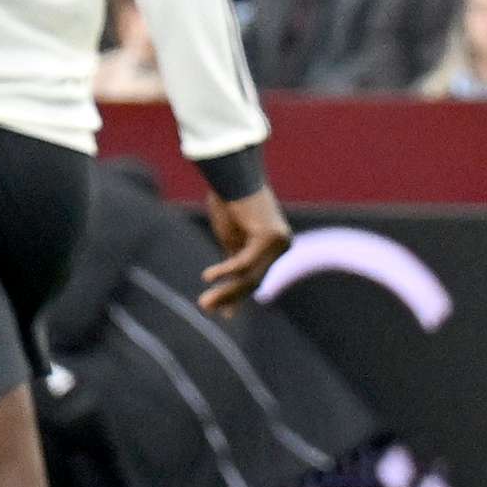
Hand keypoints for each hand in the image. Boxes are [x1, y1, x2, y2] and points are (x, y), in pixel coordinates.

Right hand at [198, 184, 294, 311]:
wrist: (234, 172)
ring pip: (249, 276)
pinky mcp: (268, 237)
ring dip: (225, 290)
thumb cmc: (230, 201)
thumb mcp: (232, 239)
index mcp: (276, 246)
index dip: (236, 296)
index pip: (256, 278)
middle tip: (205, 307)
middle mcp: (283, 245)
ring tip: (203, 301)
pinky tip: (207, 276)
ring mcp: (279, 242)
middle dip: (228, 296)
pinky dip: (224, 271)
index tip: (221, 313)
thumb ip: (234, 263)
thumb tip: (225, 284)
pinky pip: (243, 262)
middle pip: (254, 279)